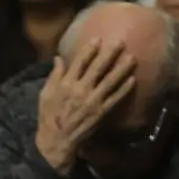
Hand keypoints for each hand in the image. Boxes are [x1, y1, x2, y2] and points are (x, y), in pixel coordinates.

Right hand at [34, 39, 136, 174]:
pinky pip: (115, 98)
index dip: (90, 50)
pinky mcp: (101, 112)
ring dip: (122, 68)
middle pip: (98, 68)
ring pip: (110, 81)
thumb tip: (58, 58)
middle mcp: (80, 90)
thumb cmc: (49, 115)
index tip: (98, 39)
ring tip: (132, 57)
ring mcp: (93, 101)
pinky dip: (124, 89)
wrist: (57, 140)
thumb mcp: (45, 94)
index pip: (80, 62)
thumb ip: (54, 75)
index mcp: (66, 84)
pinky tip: (133, 79)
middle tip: (120, 41)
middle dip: (110, 54)